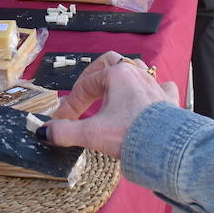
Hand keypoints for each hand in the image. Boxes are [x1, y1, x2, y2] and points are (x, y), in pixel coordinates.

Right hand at [44, 51, 179, 158]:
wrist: (167, 149)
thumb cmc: (129, 135)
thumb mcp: (91, 134)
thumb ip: (65, 132)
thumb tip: (43, 132)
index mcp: (117, 75)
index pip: (85, 85)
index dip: (71, 103)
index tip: (62, 120)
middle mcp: (137, 74)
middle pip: (112, 63)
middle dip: (96, 76)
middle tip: (86, 92)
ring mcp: (155, 86)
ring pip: (137, 71)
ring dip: (123, 80)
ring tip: (114, 93)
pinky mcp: (169, 101)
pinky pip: (162, 87)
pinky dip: (153, 90)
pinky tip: (150, 97)